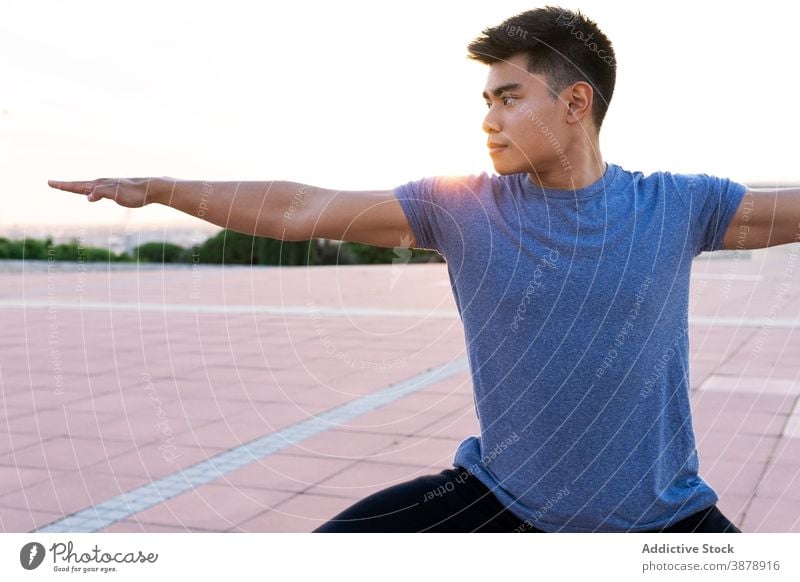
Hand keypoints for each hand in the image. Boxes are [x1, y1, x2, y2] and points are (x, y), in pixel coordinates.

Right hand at [47, 177, 163, 207]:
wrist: (151, 188)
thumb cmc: (135, 192)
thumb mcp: (117, 194)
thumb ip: (102, 193)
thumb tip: (88, 196)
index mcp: (100, 184)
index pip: (77, 185)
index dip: (63, 185)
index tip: (49, 182)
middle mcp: (102, 183)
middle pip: (79, 184)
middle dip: (66, 185)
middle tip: (51, 183)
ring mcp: (109, 186)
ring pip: (88, 187)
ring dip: (76, 187)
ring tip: (67, 187)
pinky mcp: (116, 191)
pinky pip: (97, 191)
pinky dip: (89, 192)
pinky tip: (91, 195)